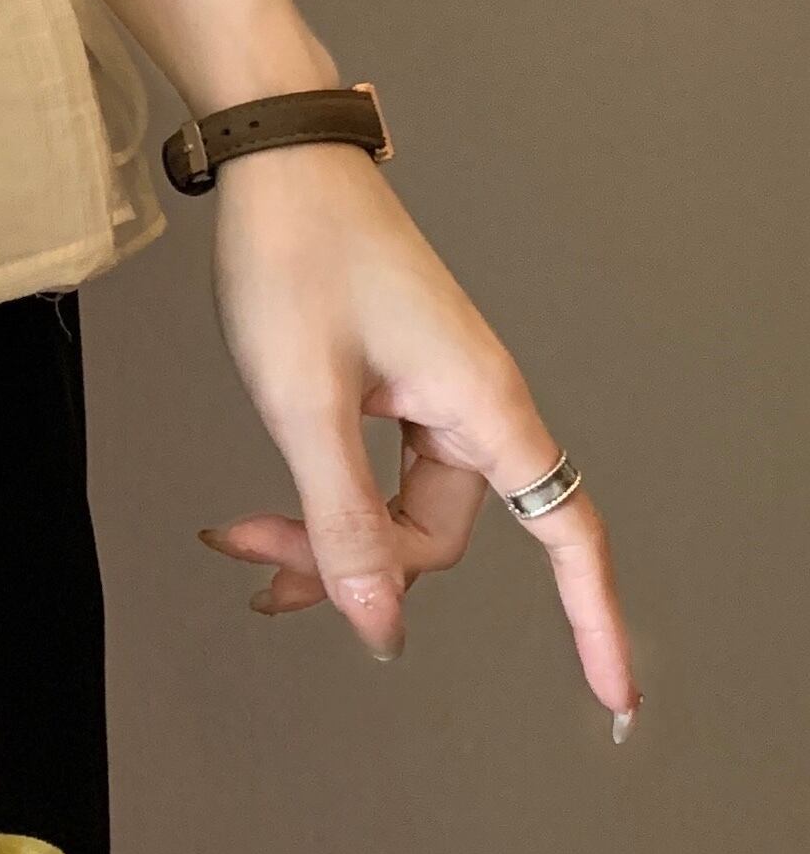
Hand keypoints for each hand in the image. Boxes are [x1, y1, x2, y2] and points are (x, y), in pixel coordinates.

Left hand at [199, 140, 638, 738]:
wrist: (273, 150)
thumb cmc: (295, 252)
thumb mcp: (305, 401)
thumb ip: (343, 520)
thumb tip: (380, 627)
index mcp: (483, 407)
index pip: (566, 536)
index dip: (593, 623)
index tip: (613, 703)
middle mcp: (472, 400)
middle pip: (434, 532)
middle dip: (352, 565)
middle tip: (255, 567)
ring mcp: (431, 385)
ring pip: (393, 503)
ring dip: (323, 533)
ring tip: (240, 544)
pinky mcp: (390, 371)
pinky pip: (371, 462)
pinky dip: (320, 490)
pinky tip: (266, 509)